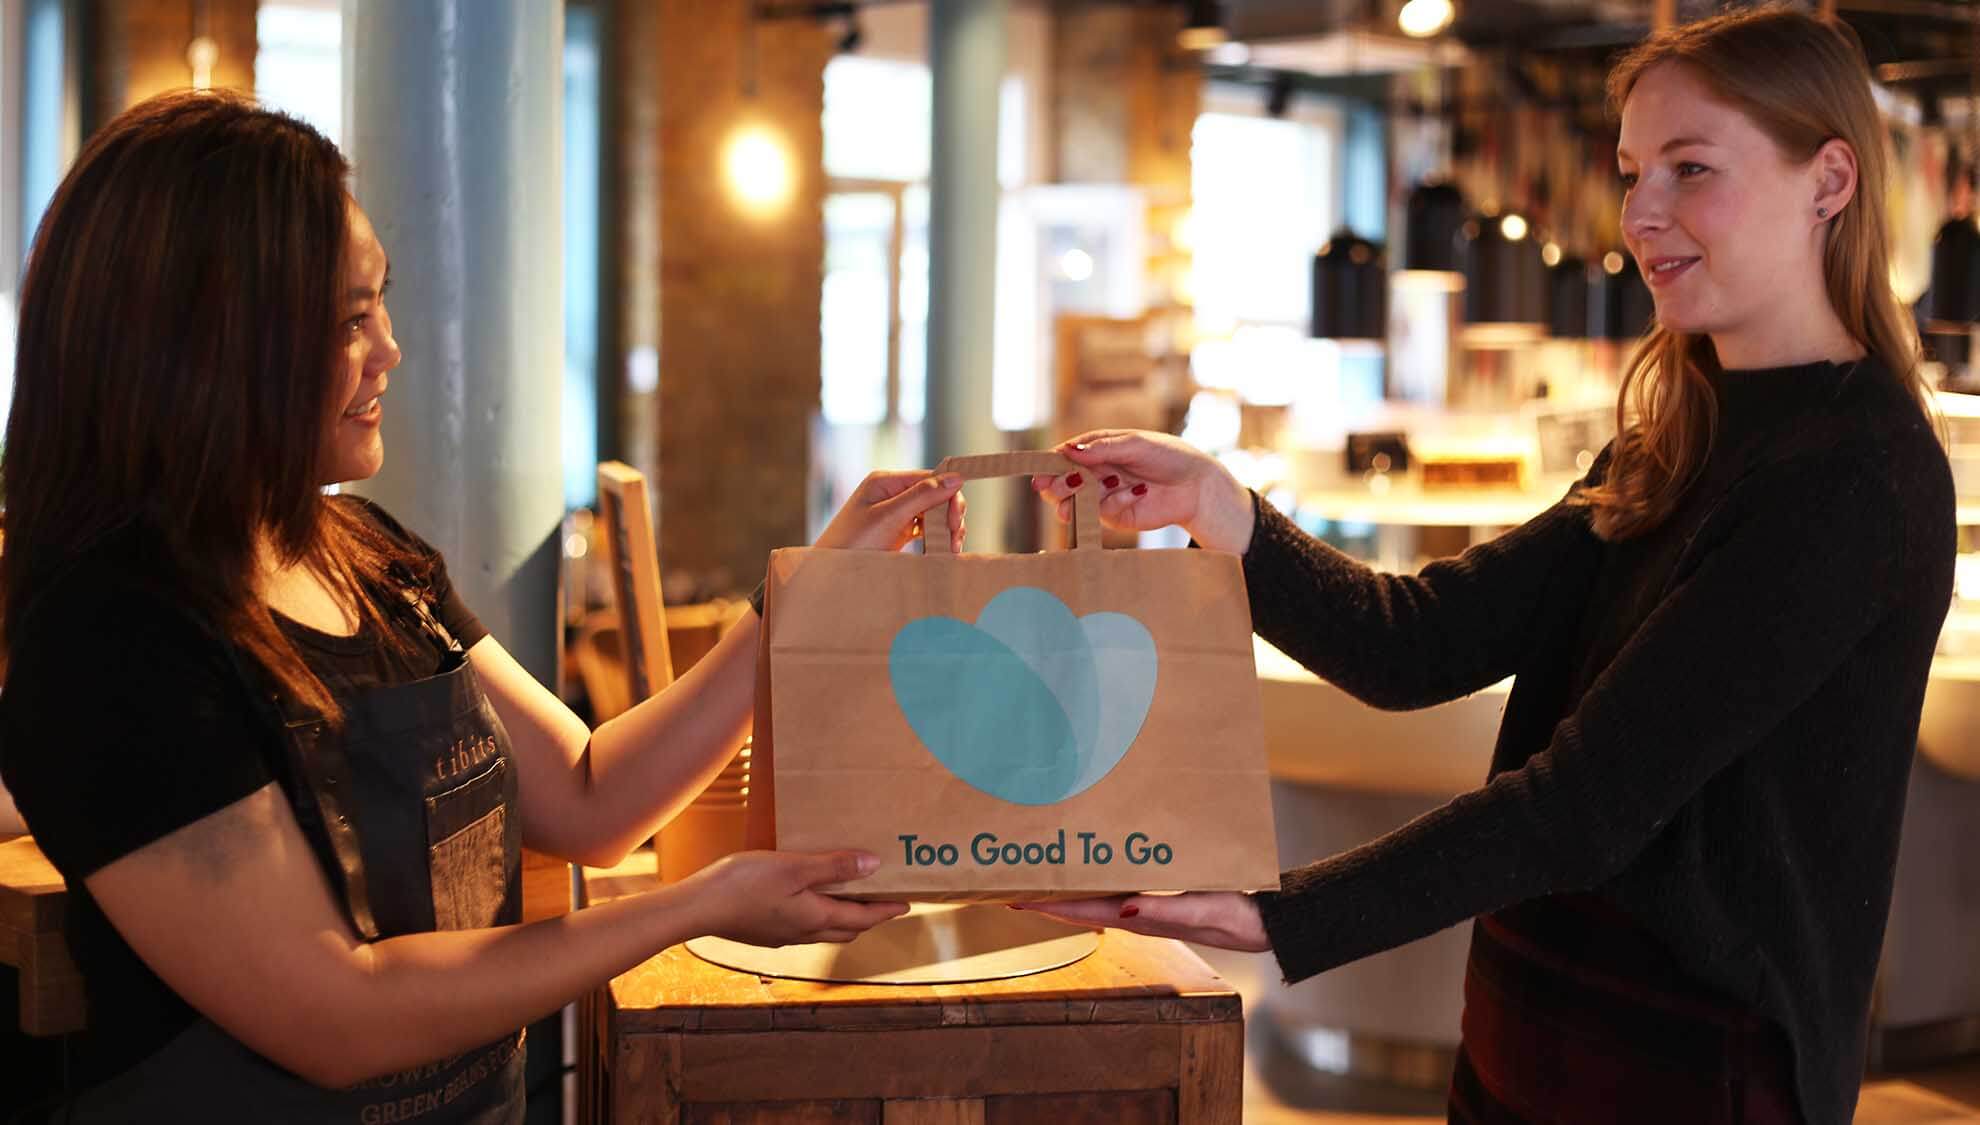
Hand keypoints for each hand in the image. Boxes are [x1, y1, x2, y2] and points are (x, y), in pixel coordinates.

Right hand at [683, 850, 908, 945]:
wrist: (698, 908)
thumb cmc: (744, 884)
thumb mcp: (794, 867)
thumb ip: (834, 867)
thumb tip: (873, 868)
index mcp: (816, 917)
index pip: (862, 918)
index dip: (886, 911)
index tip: (906, 905)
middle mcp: (803, 932)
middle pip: (846, 929)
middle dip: (868, 918)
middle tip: (883, 903)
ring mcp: (782, 936)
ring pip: (824, 930)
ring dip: (843, 918)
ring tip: (850, 900)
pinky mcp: (763, 932)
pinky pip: (802, 928)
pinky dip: (817, 916)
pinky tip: (806, 902)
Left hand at [814, 470, 966, 552]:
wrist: (828, 575)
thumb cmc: (851, 544)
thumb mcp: (888, 518)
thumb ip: (922, 496)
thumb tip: (956, 478)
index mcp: (885, 482)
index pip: (930, 478)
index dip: (949, 495)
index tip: (956, 520)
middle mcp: (891, 493)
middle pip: (935, 495)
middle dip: (950, 514)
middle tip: (954, 540)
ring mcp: (895, 512)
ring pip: (933, 512)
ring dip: (946, 528)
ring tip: (951, 549)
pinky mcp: (897, 531)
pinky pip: (925, 528)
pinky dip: (936, 537)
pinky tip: (941, 550)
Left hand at [1012, 892, 1270, 952]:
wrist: (1266, 923)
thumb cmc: (1237, 916)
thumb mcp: (1202, 909)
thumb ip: (1164, 910)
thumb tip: (1123, 908)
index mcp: (1140, 918)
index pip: (1082, 912)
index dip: (1046, 905)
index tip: (1013, 897)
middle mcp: (1137, 915)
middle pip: (1080, 907)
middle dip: (1047, 896)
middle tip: (1013, 882)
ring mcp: (1148, 909)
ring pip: (1096, 898)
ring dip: (1069, 889)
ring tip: (1043, 874)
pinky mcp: (1161, 899)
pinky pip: (1118, 889)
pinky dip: (1098, 881)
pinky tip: (1094, 870)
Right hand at [1028, 431, 1254, 553]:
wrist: (1196, 486)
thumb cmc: (1168, 456)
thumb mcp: (1134, 444)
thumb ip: (1101, 449)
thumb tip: (1068, 450)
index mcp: (1098, 449)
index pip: (1066, 455)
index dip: (1050, 464)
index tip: (1039, 473)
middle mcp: (1097, 472)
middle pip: (1063, 481)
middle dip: (1057, 485)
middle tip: (1052, 488)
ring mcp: (1104, 495)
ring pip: (1075, 501)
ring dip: (1076, 497)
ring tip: (1084, 491)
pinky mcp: (1115, 516)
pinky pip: (1103, 512)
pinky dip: (1116, 501)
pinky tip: (1136, 493)